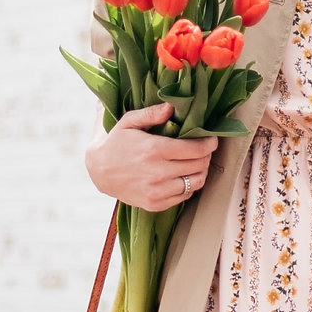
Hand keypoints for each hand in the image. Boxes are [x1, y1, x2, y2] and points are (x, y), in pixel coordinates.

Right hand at [88, 103, 217, 210]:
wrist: (99, 171)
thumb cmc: (117, 142)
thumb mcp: (129, 122)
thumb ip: (151, 113)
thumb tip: (172, 107)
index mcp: (154, 149)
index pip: (196, 149)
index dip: (209, 143)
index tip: (212, 140)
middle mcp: (157, 172)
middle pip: (199, 165)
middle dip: (206, 155)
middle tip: (204, 150)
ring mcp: (156, 191)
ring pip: (196, 182)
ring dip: (201, 172)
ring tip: (197, 163)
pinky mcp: (155, 204)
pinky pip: (184, 197)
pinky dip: (189, 186)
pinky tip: (183, 176)